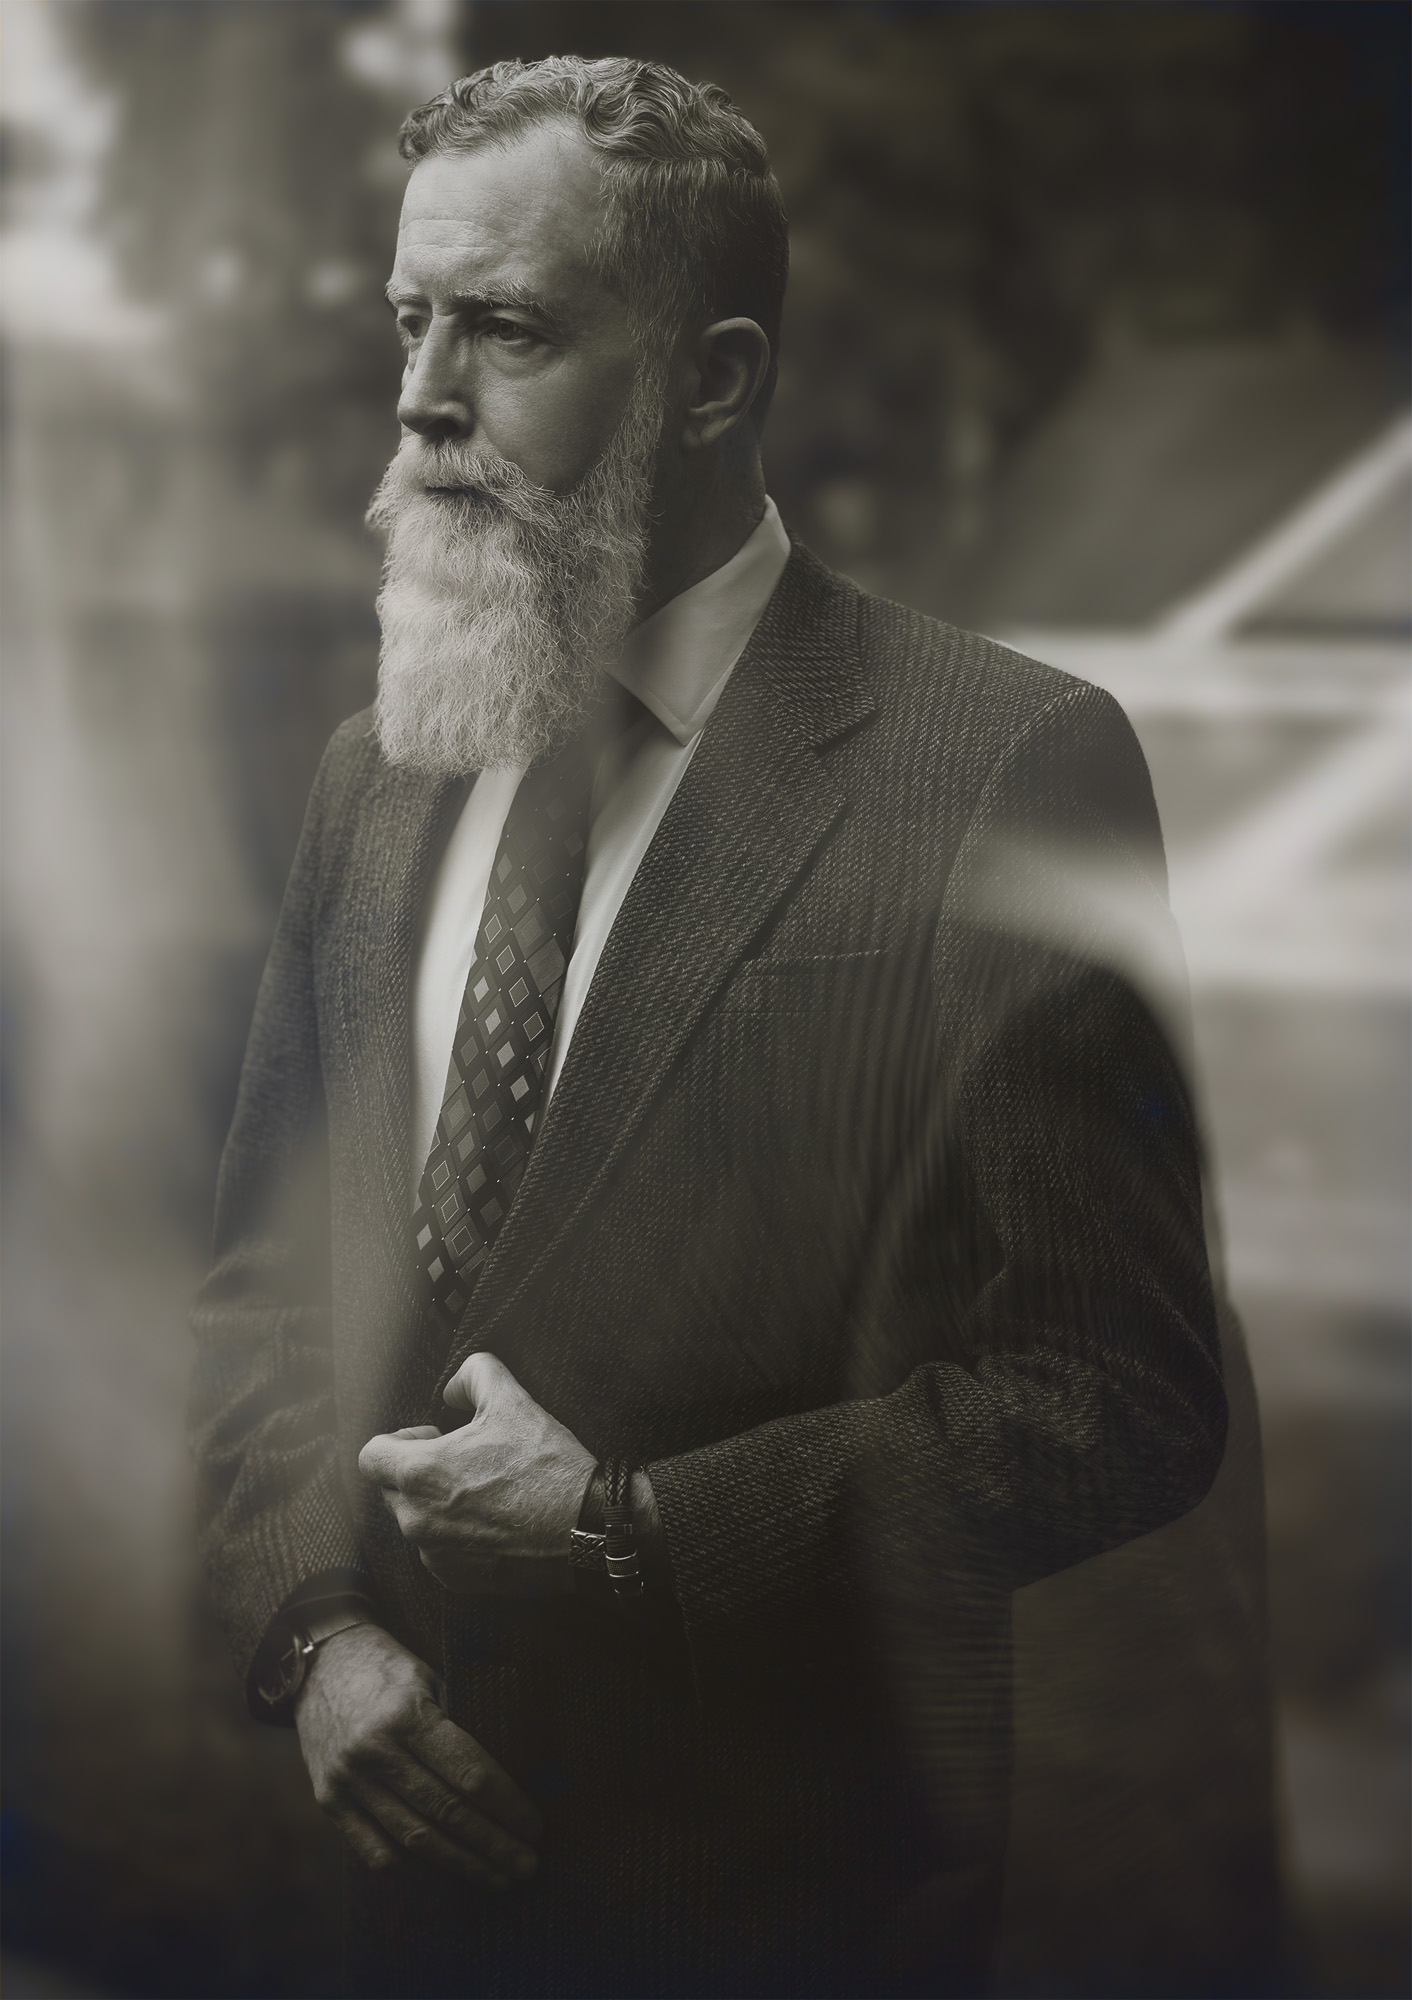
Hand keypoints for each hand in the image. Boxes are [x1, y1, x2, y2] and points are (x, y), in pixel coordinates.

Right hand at [294, 1621, 541, 1886]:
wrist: (318, 1664)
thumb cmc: (387, 1666)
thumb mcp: (427, 1677)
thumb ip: (455, 1724)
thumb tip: (503, 1776)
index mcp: (406, 1715)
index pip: (468, 1774)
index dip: (506, 1806)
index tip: (534, 1827)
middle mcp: (375, 1752)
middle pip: (446, 1812)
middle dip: (493, 1844)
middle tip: (527, 1865)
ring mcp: (348, 1780)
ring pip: (414, 1839)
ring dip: (461, 1864)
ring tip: (497, 1877)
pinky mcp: (328, 1800)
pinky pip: (372, 1849)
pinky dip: (409, 1867)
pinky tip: (441, 1873)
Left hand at [357, 1352, 594, 1594]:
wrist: (586, 1528)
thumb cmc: (546, 1465)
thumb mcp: (512, 1399)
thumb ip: (473, 1374)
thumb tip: (452, 1388)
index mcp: (419, 1474)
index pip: (370, 1456)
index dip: (399, 1440)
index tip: (434, 1437)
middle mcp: (415, 1520)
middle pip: (392, 1490)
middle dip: (419, 1472)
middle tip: (464, 1461)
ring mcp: (434, 1555)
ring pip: (417, 1522)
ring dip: (437, 1505)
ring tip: (484, 1493)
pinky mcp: (457, 1581)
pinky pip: (439, 1552)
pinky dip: (457, 1536)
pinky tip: (495, 1522)